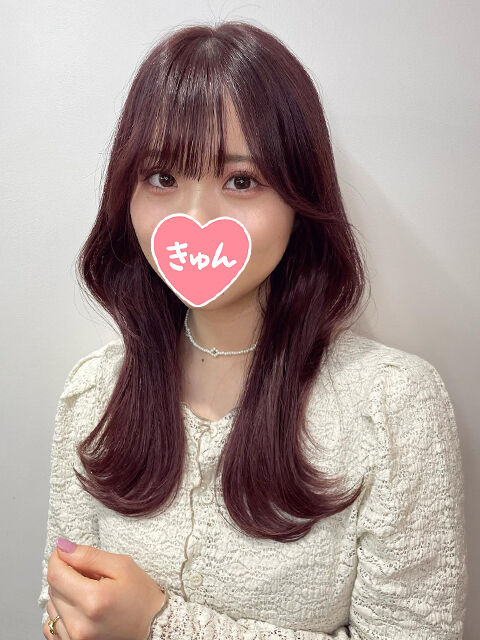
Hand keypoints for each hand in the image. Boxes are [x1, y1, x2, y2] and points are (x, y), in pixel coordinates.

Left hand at [45, 539, 165, 639]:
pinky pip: (51, 627)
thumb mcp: (122, 566)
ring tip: (89, 593)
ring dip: (64, 594)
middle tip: (89, 574)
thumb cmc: (142, 597)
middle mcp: (80, 625)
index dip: (57, 558)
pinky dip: (62, 614)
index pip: (56, 574)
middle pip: (53, 590)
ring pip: (51, 607)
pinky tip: (81, 609)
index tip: (65, 552)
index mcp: (93, 600)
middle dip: (66, 575)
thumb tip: (63, 548)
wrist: (155, 628)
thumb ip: (89, 555)